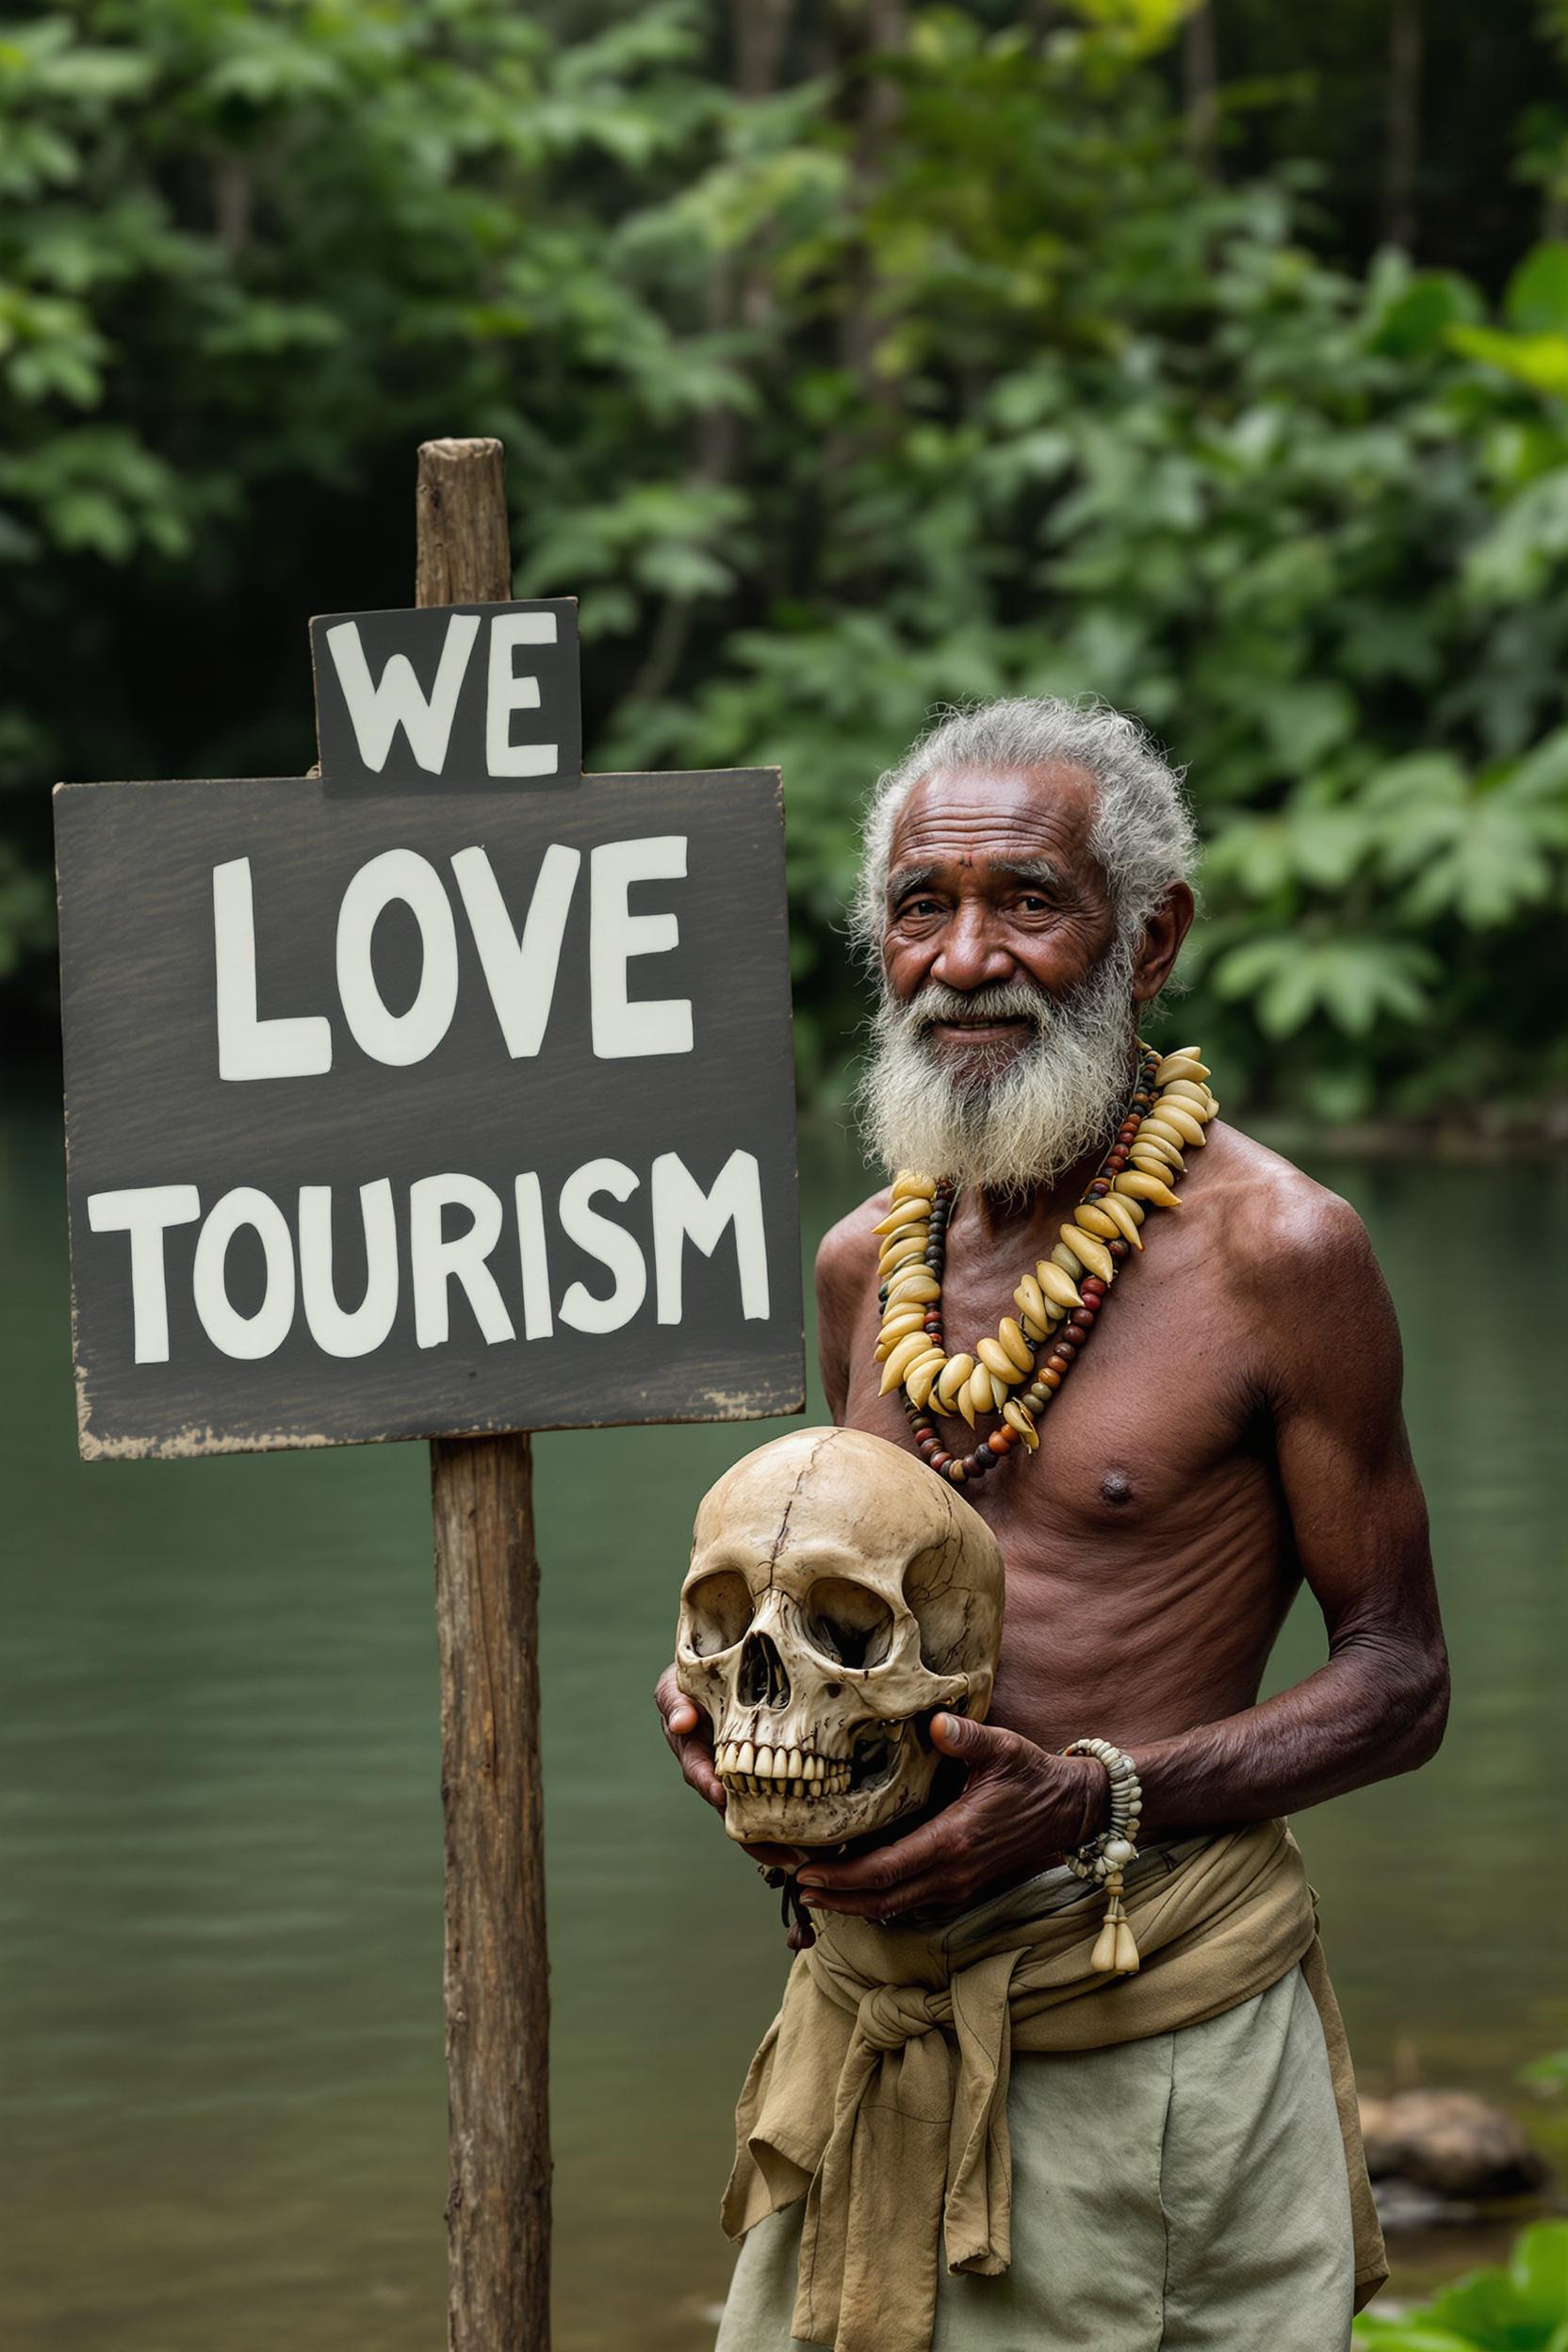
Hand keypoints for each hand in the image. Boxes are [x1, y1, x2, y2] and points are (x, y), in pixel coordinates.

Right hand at [652, 1666, 800, 1868]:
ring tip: (795, 1859)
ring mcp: (735, 1777)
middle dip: (751, 1834)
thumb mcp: (677, 1686)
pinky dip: (784, 1822)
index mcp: (690, 1750)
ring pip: (751, 1813)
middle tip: (777, 1852)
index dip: (709, 1784)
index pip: (699, 1772)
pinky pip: (769, 1801)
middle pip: (729, 1808)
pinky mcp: (759, 1776)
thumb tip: (681, 1723)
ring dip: (770, 1839)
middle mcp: (712, 1770)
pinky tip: (807, 1842)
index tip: (720, 1795)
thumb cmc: (694, 1681)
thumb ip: (675, 1701)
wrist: (718, 1677)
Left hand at [794, 1714, 1103, 1922]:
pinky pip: (912, 1902)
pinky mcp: (963, 1887)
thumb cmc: (1032, 1776)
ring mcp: (958, 1886)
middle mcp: (952, 1873)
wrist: (1069, 1811)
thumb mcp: (1003, 1748)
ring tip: (816, 1891)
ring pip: (895, 1906)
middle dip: (836, 1897)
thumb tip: (936, 1721)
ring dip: (854, 1903)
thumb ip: (967, 1737)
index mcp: (953, 1841)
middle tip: (796, 1886)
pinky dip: (880, 1900)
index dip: (842, 1876)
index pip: (886, 1870)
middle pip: (881, 1899)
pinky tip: (859, 1886)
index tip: (806, 1873)